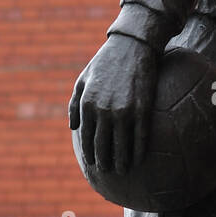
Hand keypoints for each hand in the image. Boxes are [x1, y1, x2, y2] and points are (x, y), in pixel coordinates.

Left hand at [68, 33, 157, 174]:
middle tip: (108, 170)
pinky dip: (138, 152)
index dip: (90, 153)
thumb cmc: (104, 62)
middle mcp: (103, 111)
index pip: (87, 138)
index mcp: (87, 104)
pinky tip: (138, 159)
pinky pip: (140, 138)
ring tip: (122, 170)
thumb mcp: (82, 79)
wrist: (131, 47)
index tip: (93, 162)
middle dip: (105, 162)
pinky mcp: (142, 109)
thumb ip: (74, 104)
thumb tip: (73, 128)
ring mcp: (124, 111)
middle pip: (103, 146)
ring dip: (122, 162)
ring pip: (121, 146)